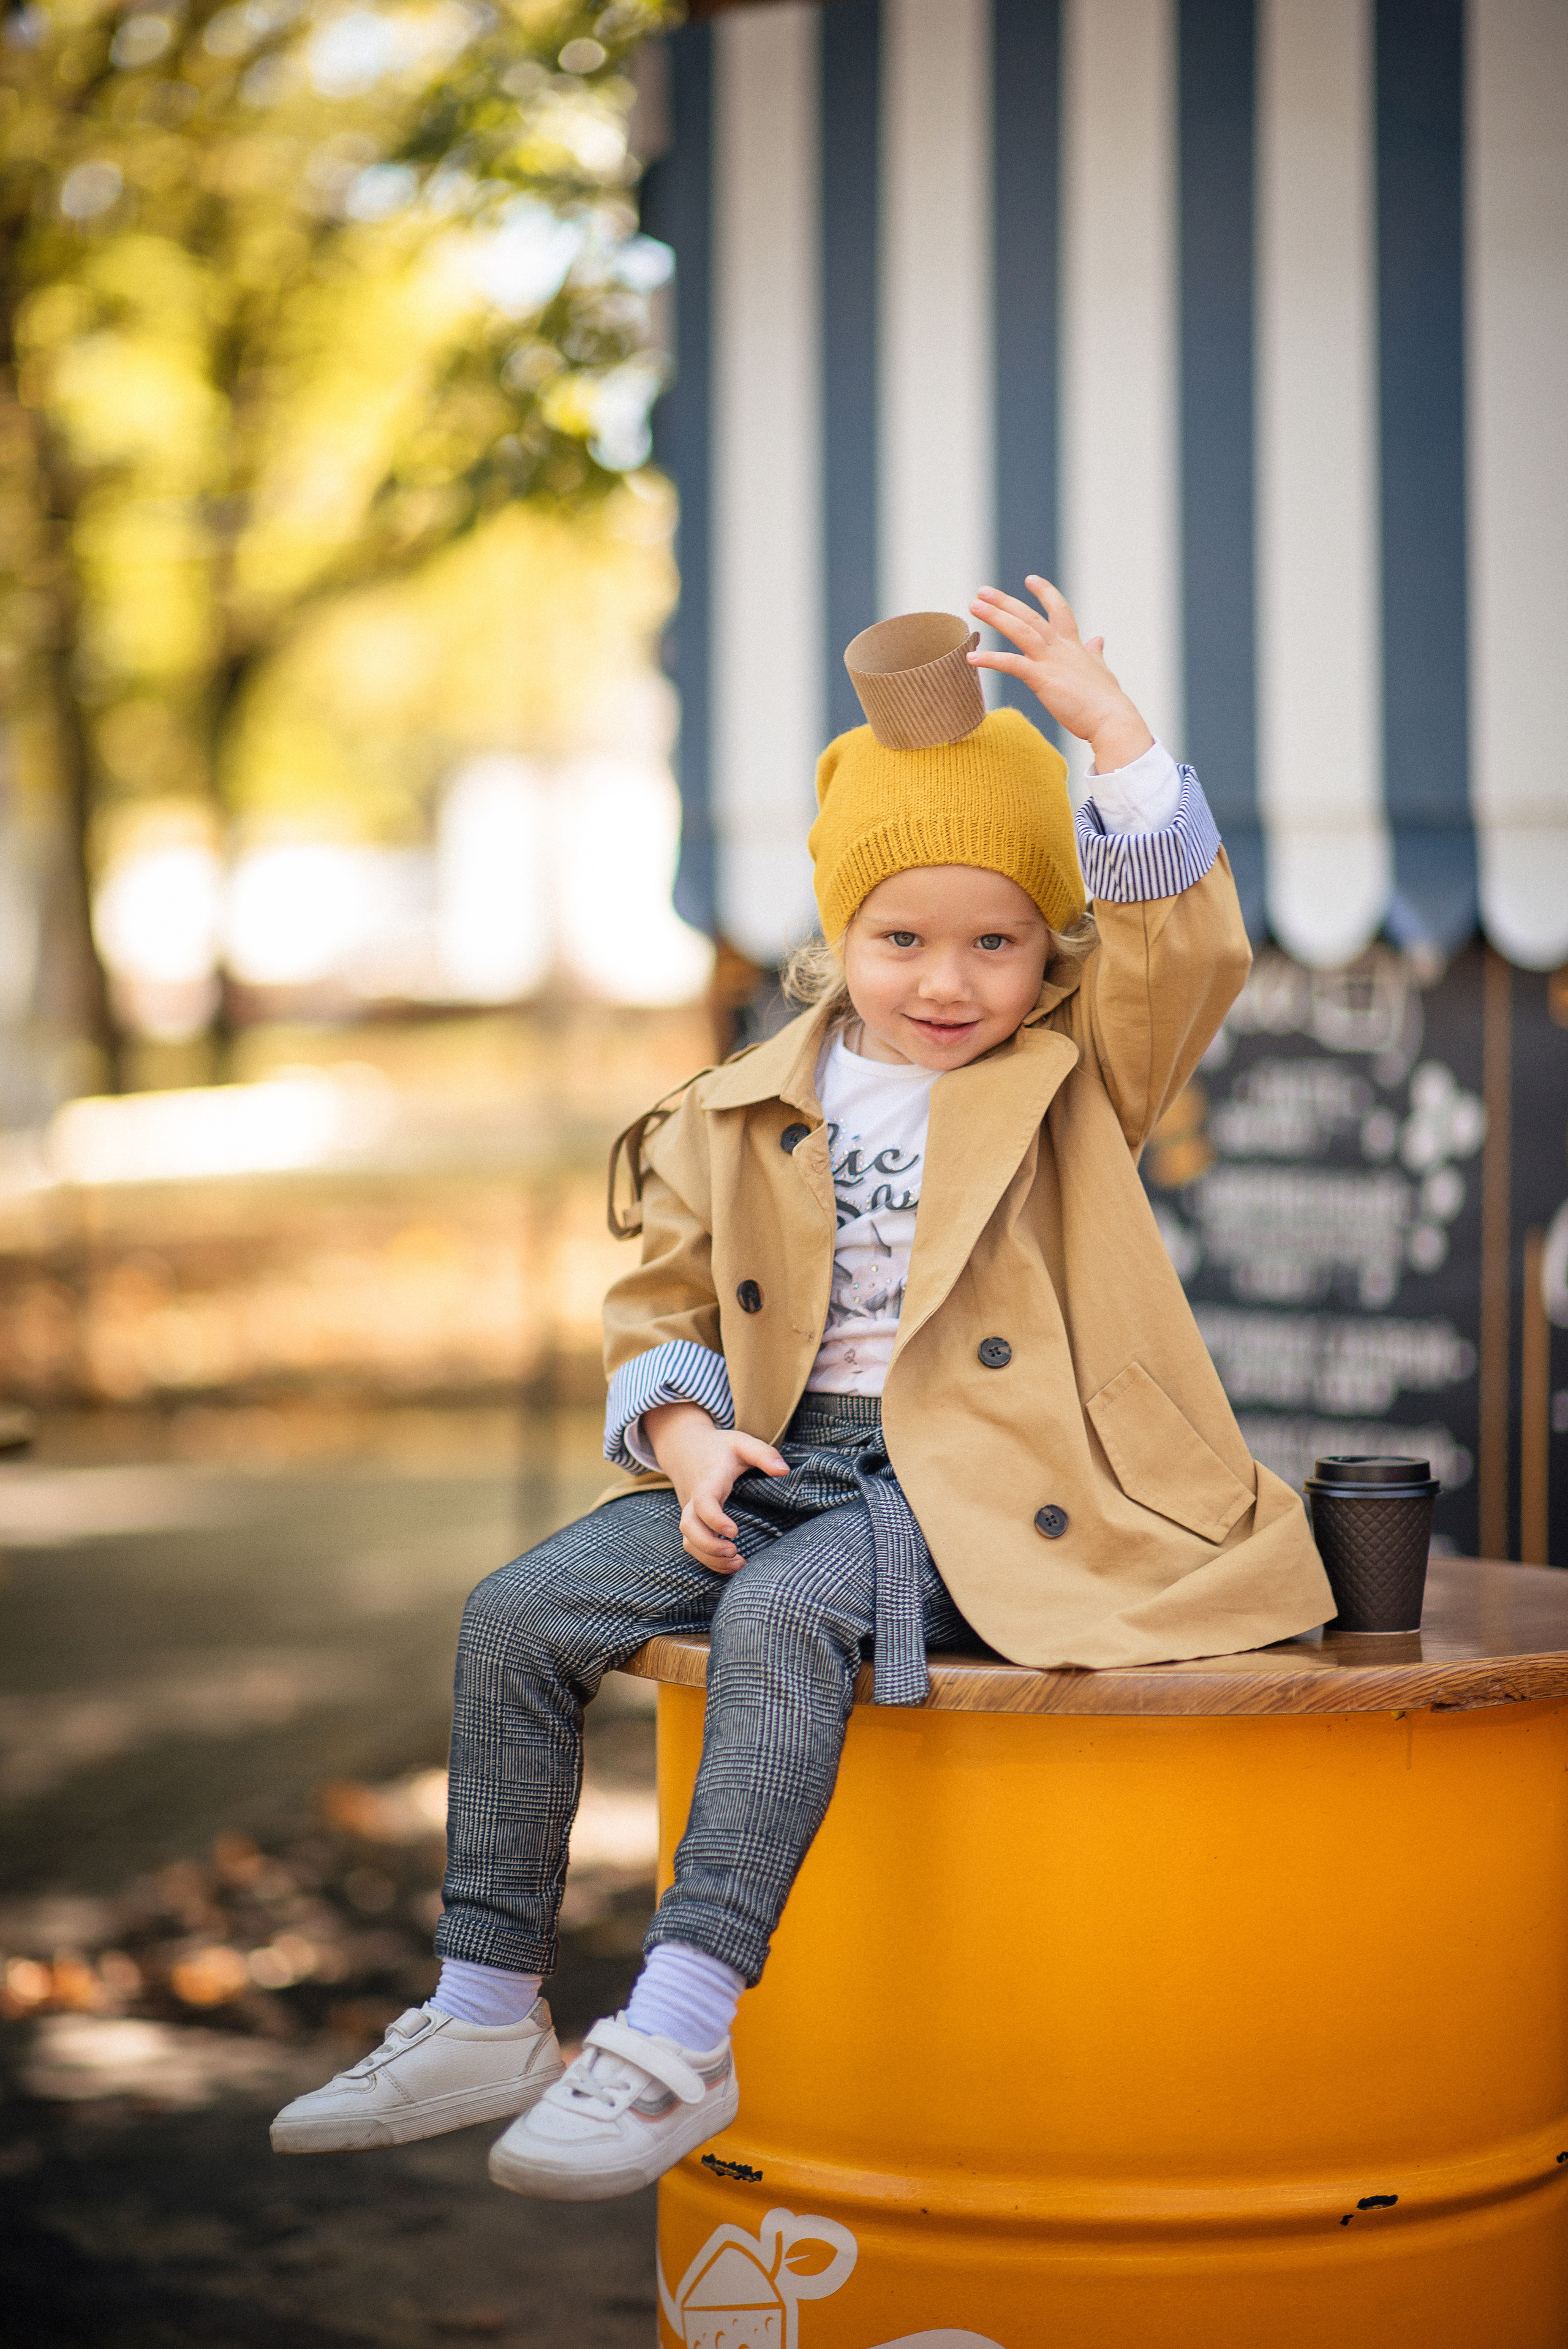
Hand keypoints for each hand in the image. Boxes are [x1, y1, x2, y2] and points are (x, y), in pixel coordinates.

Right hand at [642, 1401, 787, 1574]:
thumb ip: (764, 1454)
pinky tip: (730, 1563)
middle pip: (689, 1527)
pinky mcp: (692, 1521)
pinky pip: (692, 1545)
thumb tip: (784, 1471)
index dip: (714, 1519)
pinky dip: (708, 1559)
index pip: (703, 1502)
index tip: (735, 1532)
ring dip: (709, 1557)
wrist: (684, 1447)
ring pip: (689, 1541)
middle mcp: (694, 1499)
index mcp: (709, 1481)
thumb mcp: (742, 1442)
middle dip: (708, 1545)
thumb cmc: (718, 1448)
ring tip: (738, 1564)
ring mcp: (690, 1512)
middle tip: (734, 1551)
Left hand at [968, 576, 1153, 773]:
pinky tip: (971, 657)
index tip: (1030, 579)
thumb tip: (1099, 639)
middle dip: (1005, 602)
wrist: (1112, 720)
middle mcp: (1061, 648)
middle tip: (982, 591)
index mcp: (1074, 646)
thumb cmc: (1106, 702)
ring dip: (995, 617)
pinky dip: (991, 660)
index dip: (1045, 593)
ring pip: (1020, 631)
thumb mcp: (1101, 671)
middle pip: (1030, 616)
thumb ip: (1095, 654)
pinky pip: (1012, 664)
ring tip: (974, 606)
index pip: (1059, 610)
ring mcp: (1051, 662)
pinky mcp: (1043, 679)